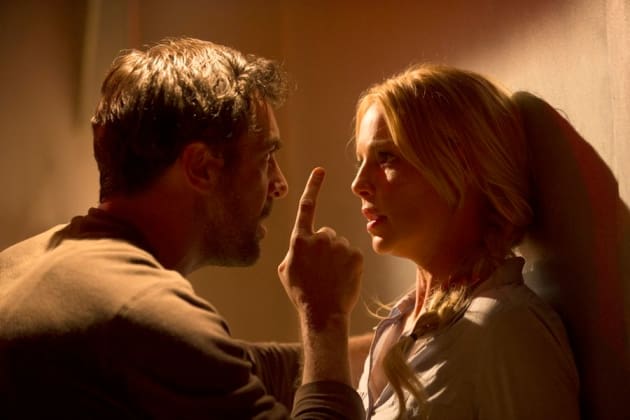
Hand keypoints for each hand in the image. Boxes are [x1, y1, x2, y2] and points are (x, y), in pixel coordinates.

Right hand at [278, 167, 362, 327]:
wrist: (324, 312)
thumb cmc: (302, 294)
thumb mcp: (286, 272)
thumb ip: (293, 253)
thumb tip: (300, 248)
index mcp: (300, 239)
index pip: (307, 206)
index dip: (313, 187)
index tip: (320, 171)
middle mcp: (321, 237)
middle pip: (326, 233)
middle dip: (325, 247)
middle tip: (321, 270)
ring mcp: (340, 245)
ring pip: (340, 246)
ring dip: (337, 257)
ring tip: (331, 278)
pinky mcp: (356, 255)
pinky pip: (352, 255)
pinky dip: (349, 265)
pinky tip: (343, 279)